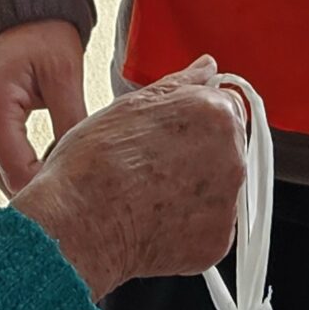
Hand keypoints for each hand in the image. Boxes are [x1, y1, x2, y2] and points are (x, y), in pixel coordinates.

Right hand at [0, 20, 88, 193]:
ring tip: (71, 190)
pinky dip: (27, 171)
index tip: (79, 201)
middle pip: (7, 181)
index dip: (47, 191)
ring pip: (4, 175)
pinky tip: (54, 173)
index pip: (17, 172)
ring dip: (34, 184)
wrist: (21, 14)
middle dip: (41, 194)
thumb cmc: (43, 36)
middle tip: (81, 202)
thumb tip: (83, 167)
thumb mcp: (65, 76)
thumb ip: (71, 122)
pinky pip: (4, 162)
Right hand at [13, 59, 246, 300]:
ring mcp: (227, 203)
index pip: (225, 106)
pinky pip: (211, 226)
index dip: (194, 117)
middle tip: (154, 164)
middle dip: (198, 152)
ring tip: (151, 193)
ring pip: (220, 187)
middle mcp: (231, 156)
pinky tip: (156, 218)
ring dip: (196, 188)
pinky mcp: (218, 241)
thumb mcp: (131, 105)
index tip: (173, 132)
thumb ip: (180, 83)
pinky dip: (190, 224)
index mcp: (214, 114)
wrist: (77, 227)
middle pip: (227, 146)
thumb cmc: (93, 166)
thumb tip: (205, 68)